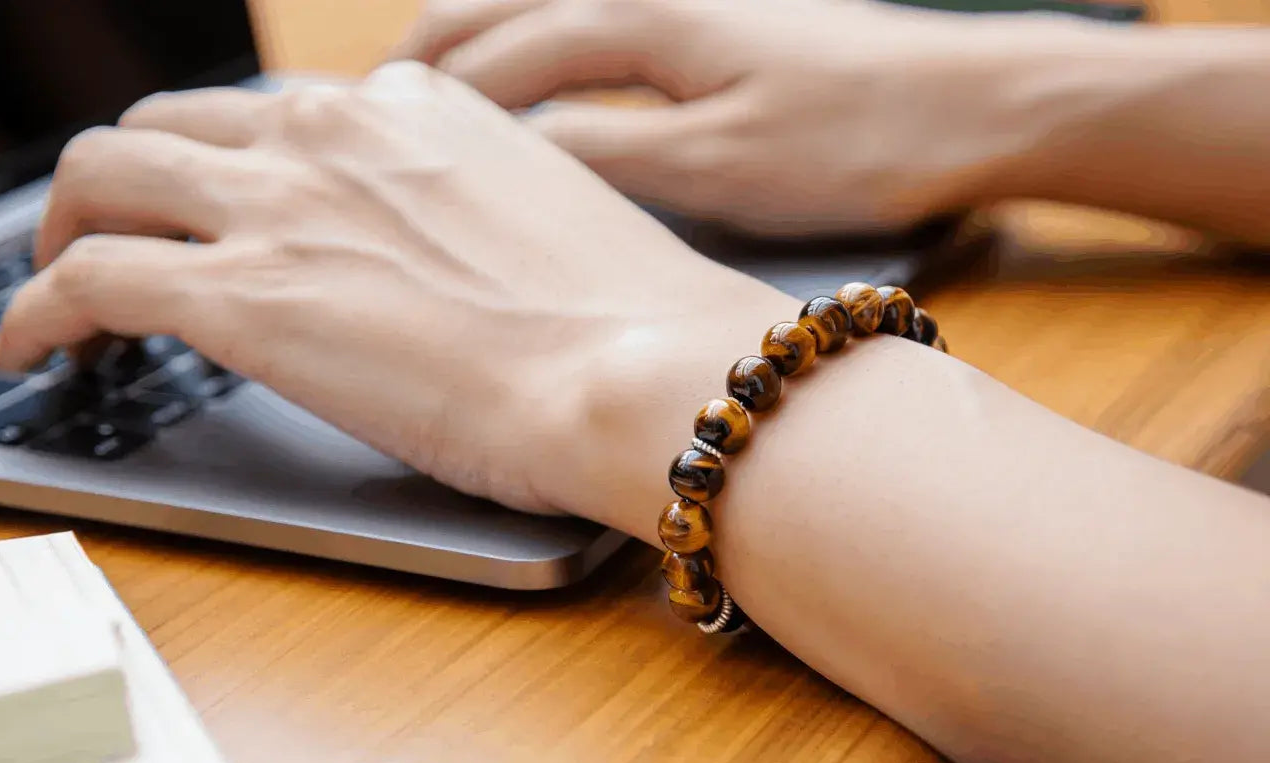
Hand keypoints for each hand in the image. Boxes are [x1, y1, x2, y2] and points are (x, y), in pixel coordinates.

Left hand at [0, 61, 793, 515]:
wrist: (642, 369)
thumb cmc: (624, 321)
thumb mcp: (536, 223)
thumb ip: (461, 210)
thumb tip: (432, 257)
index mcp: (411, 110)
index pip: (276, 119)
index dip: (234, 167)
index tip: (227, 210)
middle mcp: (332, 133)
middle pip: (172, 125)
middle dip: (131, 179)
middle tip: (126, 235)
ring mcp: (277, 205)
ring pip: (105, 171)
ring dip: (69, 225)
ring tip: (63, 288)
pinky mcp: (238, 294)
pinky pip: (87, 277)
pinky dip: (42, 311)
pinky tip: (40, 348)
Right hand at [392, 0, 1081, 235]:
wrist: (978, 100)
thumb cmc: (858, 139)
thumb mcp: (720, 167)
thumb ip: (608, 151)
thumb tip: (516, 153)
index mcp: (638, 16)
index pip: (496, 58)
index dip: (428, 109)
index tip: (369, 151)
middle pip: (495, 6)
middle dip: (424, 56)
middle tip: (364, 112)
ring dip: (471, 38)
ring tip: (422, 90)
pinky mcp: (715, 14)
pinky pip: (587, 14)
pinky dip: (532, 38)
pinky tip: (532, 76)